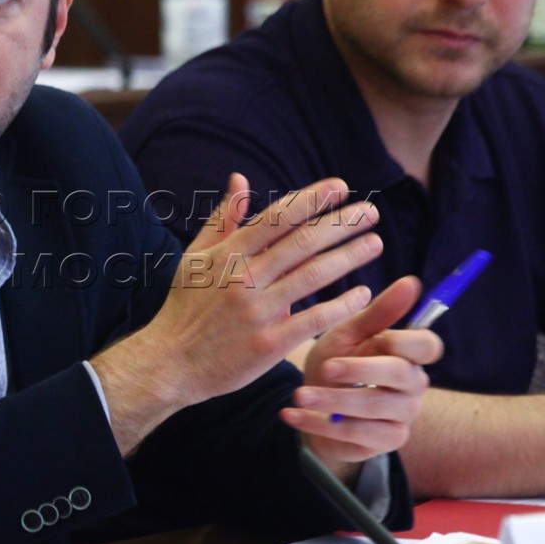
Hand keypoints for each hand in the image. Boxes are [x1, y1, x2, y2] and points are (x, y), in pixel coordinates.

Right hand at [96, 174, 382, 448]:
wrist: (169, 364)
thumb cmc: (184, 308)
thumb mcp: (195, 258)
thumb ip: (222, 219)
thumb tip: (240, 179)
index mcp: (227, 255)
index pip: (277, 217)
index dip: (312, 199)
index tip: (340, 186)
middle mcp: (244, 278)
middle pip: (302, 242)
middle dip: (341, 223)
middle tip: (371, 212)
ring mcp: (257, 311)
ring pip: (313, 276)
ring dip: (349, 257)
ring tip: (375, 243)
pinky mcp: (268, 344)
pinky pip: (314, 319)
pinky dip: (341, 305)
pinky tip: (362, 293)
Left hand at [284, 275, 440, 474]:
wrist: (314, 407)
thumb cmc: (335, 364)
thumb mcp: (347, 335)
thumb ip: (377, 313)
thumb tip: (410, 281)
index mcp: (407, 355)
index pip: (427, 346)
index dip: (407, 341)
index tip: (380, 337)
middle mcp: (412, 386)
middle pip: (401, 375)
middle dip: (362, 369)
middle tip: (326, 367)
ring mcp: (401, 417)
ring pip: (375, 409)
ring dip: (333, 401)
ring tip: (299, 395)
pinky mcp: (384, 443)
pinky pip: (356, 435)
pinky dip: (320, 425)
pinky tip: (291, 415)